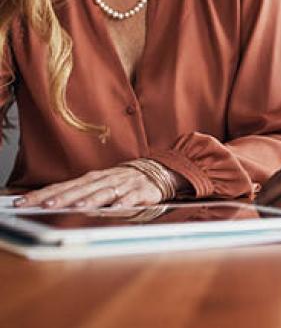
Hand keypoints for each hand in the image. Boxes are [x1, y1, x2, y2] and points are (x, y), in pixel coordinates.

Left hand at [13, 165, 166, 209]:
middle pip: (80, 189)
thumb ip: (79, 192)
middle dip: (62, 197)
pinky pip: (131, 197)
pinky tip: (115, 207)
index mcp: (93, 178)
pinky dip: (123, 202)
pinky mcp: (141, 191)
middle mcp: (105, 179)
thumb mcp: (100, 183)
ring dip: (90, 199)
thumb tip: (49, 202)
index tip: (23, 202)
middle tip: (44, 206)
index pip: (63, 186)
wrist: (159, 171)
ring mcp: (123, 184)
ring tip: (76, 207)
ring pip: (104, 192)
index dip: (44, 194)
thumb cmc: (124, 180)